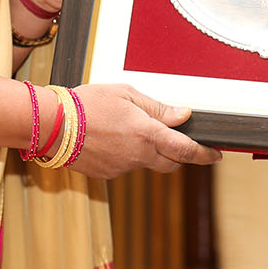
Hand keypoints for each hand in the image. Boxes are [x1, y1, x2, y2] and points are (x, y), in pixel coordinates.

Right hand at [67, 83, 221, 178]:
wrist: (51, 125)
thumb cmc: (86, 103)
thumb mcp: (126, 94)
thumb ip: (157, 108)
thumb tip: (182, 115)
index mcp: (147, 133)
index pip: (186, 150)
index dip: (205, 155)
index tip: (216, 154)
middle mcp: (138, 155)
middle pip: (172, 164)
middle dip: (180, 156)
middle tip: (179, 142)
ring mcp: (122, 168)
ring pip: (147, 164)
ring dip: (148, 151)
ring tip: (127, 129)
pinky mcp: (107, 174)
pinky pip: (126, 166)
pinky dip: (126, 155)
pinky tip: (110, 138)